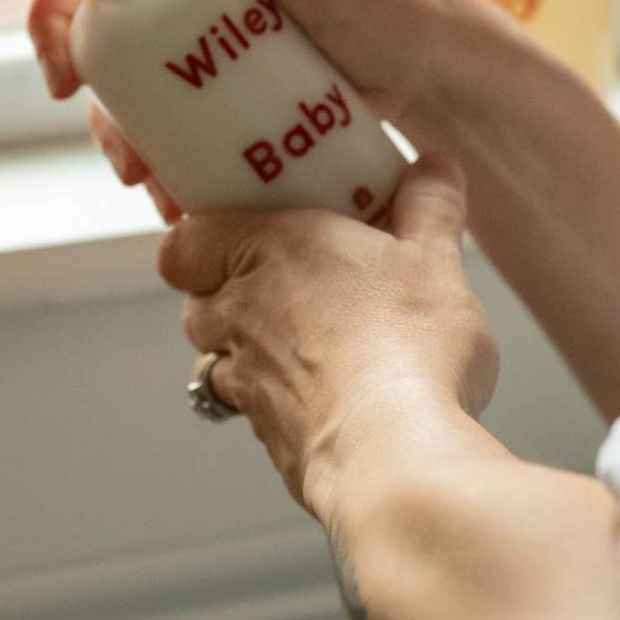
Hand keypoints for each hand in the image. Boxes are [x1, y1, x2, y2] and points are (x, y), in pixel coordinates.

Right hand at [8, 0, 528, 189]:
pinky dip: (132, 131)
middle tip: (66, 76)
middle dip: (56, 12)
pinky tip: (153, 173)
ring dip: (97, 95)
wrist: (431, 82)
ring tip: (131, 157)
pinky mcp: (198, 57)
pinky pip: (140, 86)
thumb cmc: (390, 3)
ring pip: (102, 28)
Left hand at [159, 154, 498, 511]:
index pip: (184, 243)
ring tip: (313, 350)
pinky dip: (280, 407)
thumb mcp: (435, 260)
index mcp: (268, 250)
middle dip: (231, 299)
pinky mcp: (265, 438)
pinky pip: (255, 415)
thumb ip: (429, 208)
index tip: (237, 238)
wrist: (393, 452)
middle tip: (289, 289)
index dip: (200, 244)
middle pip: (199, 304)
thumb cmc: (406, 346)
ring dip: (250, 356)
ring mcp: (246, 381)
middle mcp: (240, 314)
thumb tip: (434, 168)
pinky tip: (332, 404)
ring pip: (219, 362)